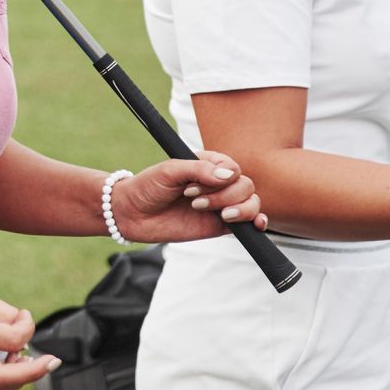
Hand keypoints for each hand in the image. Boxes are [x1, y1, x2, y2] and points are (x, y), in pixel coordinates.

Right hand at [0, 279, 56, 389]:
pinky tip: (5, 367)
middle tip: (49, 362)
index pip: (10, 340)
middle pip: (4, 379)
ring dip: (17, 384)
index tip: (25, 318)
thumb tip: (25, 328)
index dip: (27, 328)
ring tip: (25, 366)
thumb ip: (3, 314)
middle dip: (33, 372)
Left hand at [111, 156, 266, 243]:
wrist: (131, 214)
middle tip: (192, 201)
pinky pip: (248, 222)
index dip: (220, 178)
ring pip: (251, 202)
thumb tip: (229, 175)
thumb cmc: (147, 187)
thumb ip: (199, 170)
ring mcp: (221, 204)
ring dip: (238, 209)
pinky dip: (257, 222)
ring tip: (216, 214)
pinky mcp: (220, 225)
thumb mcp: (169, 171)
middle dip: (224, 195)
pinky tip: (256, 224)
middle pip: (245, 186)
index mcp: (207, 165)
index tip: (191, 186)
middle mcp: (217, 184)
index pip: (233, 167)